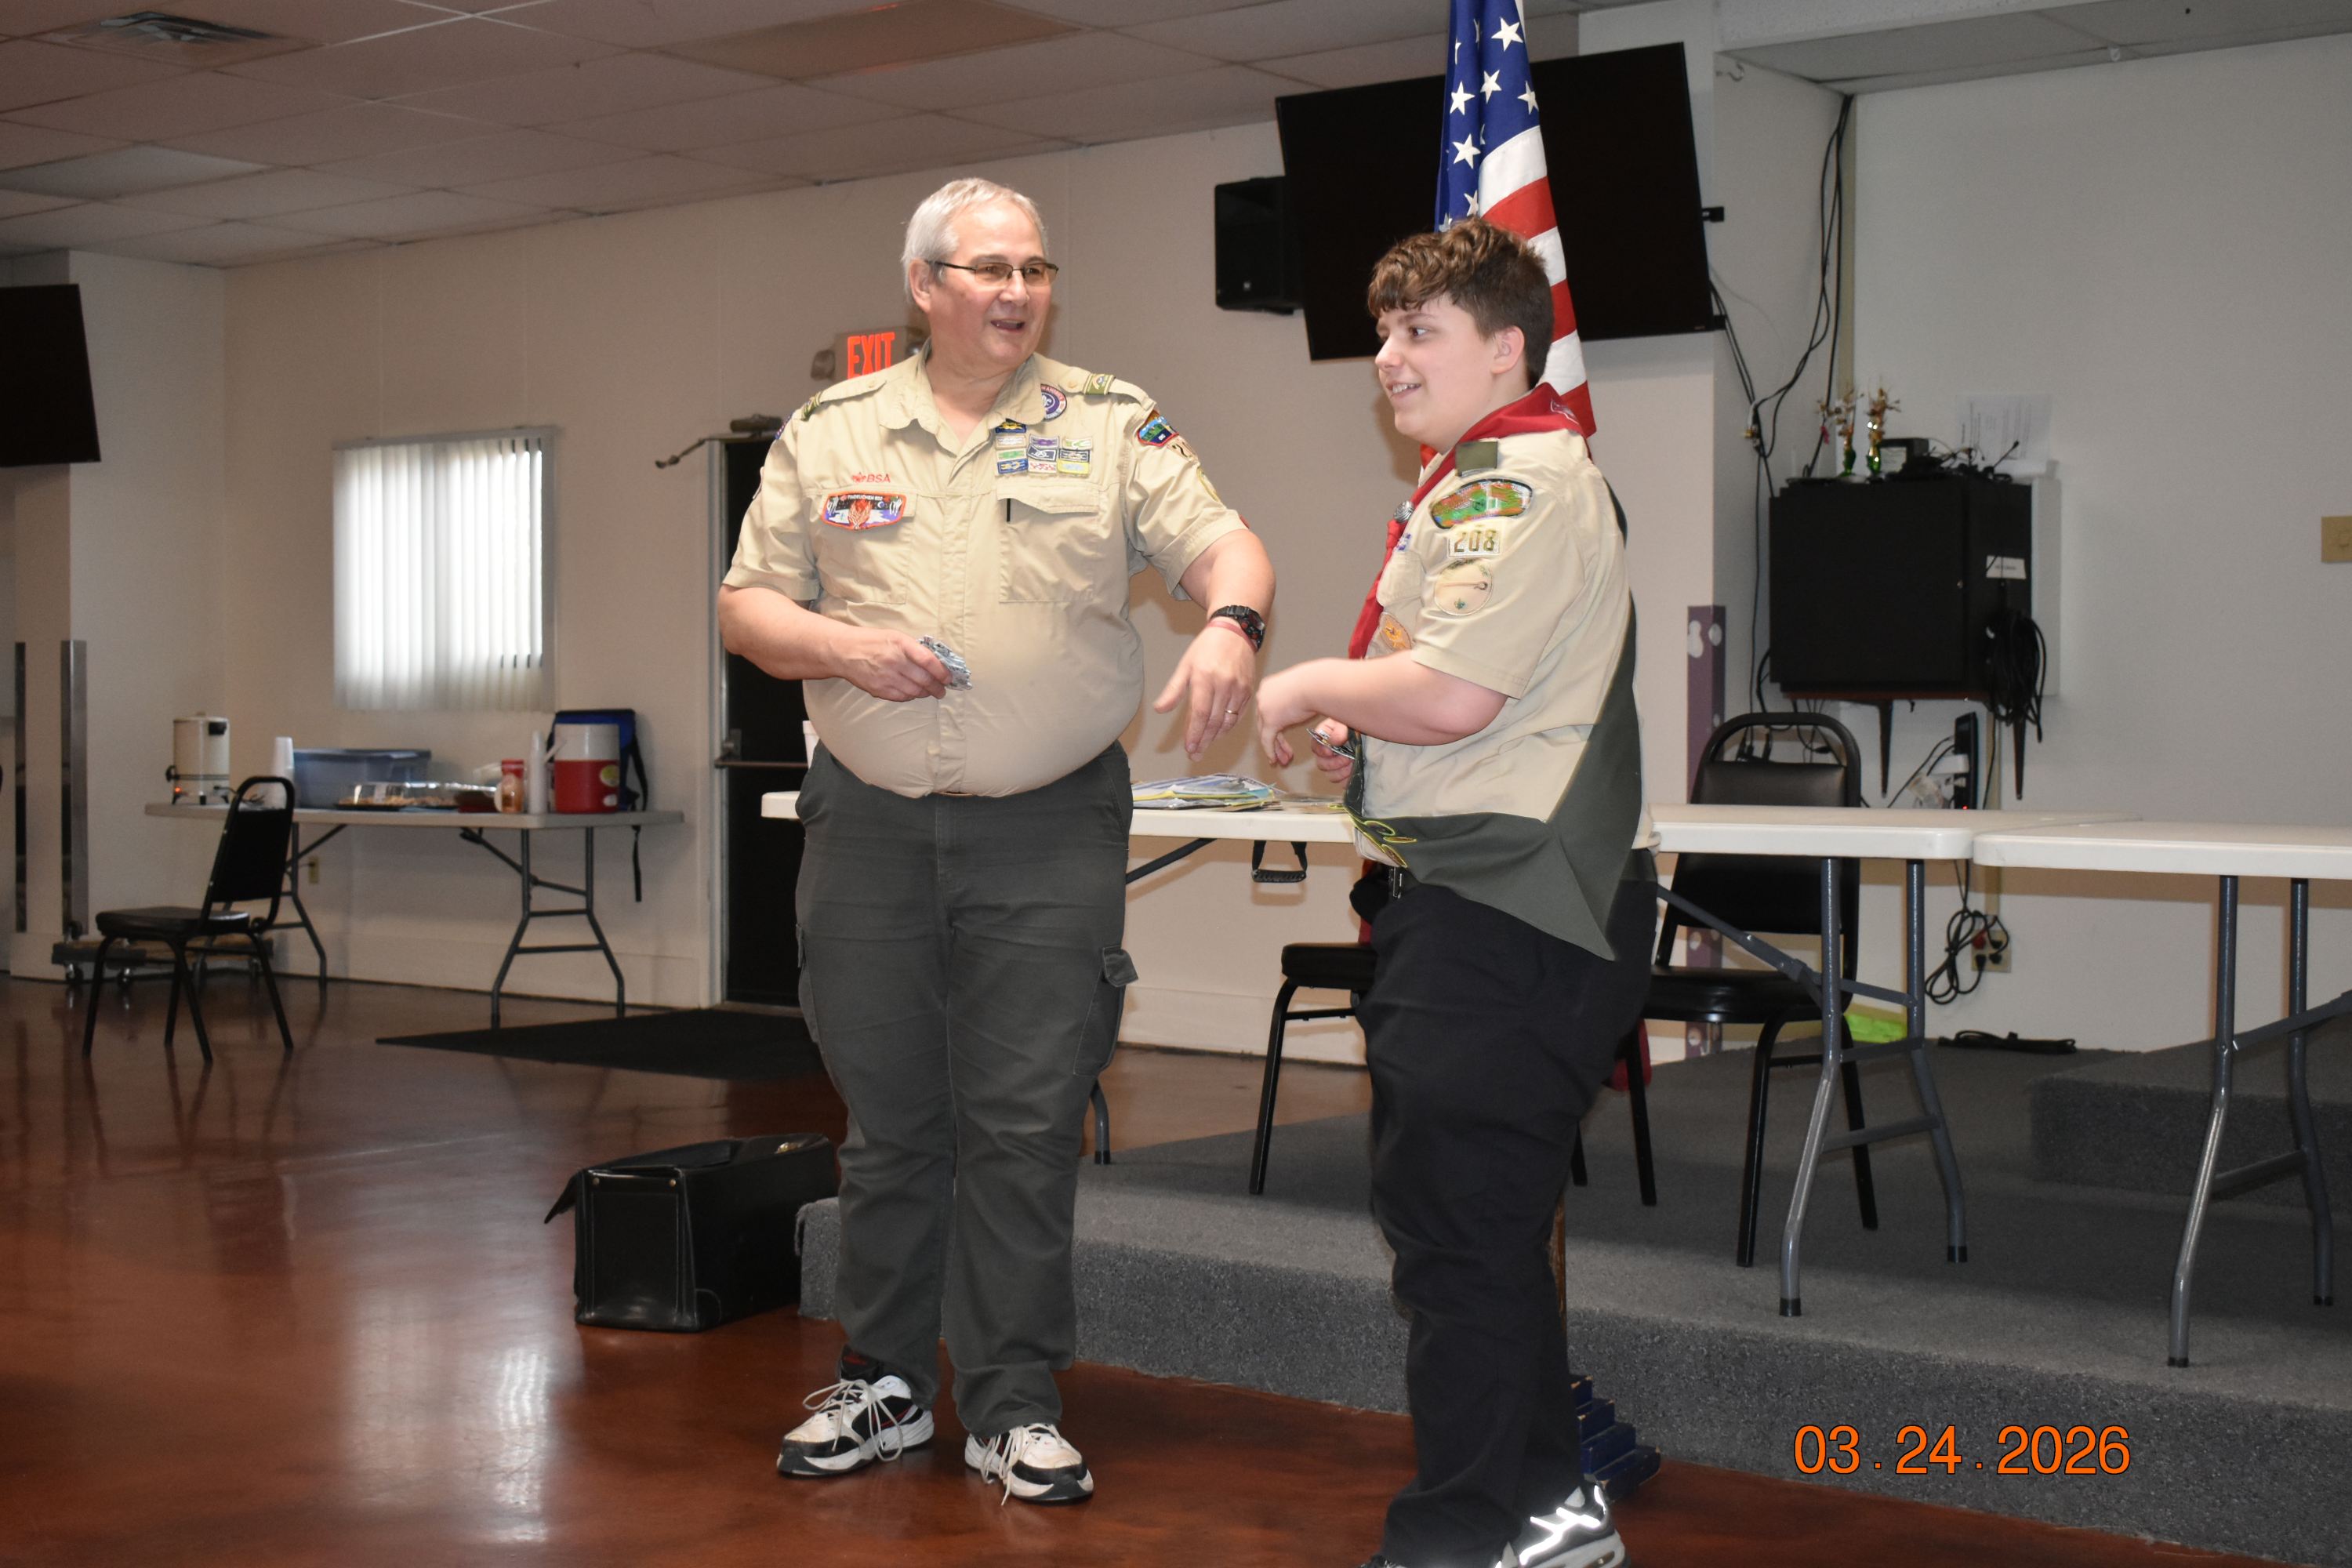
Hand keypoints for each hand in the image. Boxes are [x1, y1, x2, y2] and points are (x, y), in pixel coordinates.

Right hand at [830, 627, 948, 701]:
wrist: (845, 651)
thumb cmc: (872, 642)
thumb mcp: (895, 636)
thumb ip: (914, 648)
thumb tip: (935, 663)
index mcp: (901, 644)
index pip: (928, 661)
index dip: (942, 672)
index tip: (948, 677)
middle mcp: (895, 661)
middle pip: (924, 679)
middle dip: (937, 687)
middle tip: (942, 689)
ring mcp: (887, 677)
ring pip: (915, 691)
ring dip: (925, 693)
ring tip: (929, 692)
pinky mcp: (879, 689)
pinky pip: (902, 697)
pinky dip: (911, 696)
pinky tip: (913, 692)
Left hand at [1153, 622, 1256, 758]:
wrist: (1235, 631)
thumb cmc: (1207, 648)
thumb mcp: (1185, 665)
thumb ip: (1173, 690)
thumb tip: (1159, 709)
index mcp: (1205, 678)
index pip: (1200, 713)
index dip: (1194, 734)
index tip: (1189, 748)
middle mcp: (1224, 685)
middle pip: (1213, 721)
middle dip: (1203, 741)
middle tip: (1195, 755)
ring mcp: (1239, 689)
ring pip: (1227, 721)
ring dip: (1215, 737)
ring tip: (1204, 747)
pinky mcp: (1248, 691)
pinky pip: (1238, 715)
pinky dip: (1228, 727)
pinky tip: (1218, 732)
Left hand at [1253, 666, 1321, 768]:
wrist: (1316, 684)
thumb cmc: (1314, 683)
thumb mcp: (1299, 689)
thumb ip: (1294, 699)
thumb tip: (1299, 707)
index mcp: (1268, 687)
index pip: (1268, 709)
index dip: (1274, 725)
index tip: (1280, 734)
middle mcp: (1263, 696)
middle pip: (1264, 723)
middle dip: (1275, 740)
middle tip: (1280, 752)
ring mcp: (1264, 709)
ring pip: (1265, 733)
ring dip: (1275, 749)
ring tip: (1281, 760)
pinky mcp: (1270, 721)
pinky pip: (1267, 740)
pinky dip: (1271, 751)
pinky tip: (1274, 759)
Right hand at [1308, 721, 1353, 783]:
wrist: (1371, 733)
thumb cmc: (1355, 724)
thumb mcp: (1346, 722)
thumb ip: (1339, 730)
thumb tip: (1333, 741)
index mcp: (1324, 738)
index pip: (1315, 746)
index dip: (1320, 751)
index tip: (1330, 751)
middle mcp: (1327, 754)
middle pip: (1321, 764)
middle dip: (1334, 763)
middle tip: (1347, 758)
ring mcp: (1335, 766)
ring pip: (1331, 776)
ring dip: (1341, 773)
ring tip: (1353, 765)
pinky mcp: (1345, 775)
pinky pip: (1342, 783)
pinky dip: (1348, 780)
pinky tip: (1356, 773)